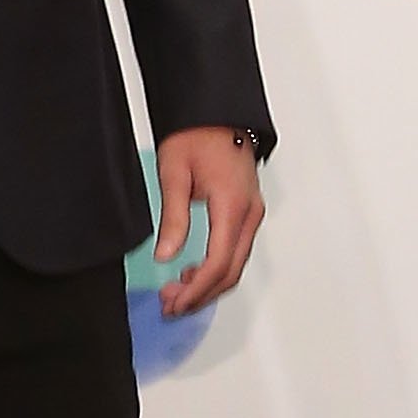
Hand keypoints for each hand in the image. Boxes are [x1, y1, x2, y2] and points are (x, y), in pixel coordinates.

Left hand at [154, 126, 263, 318]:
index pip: (218, 263)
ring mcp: (252, 213)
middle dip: (201, 295)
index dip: (196, 290)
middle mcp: (249, 214)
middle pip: (231, 272)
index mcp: (233, 206)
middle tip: (171, 305)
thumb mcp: (174, 173)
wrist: (215, 112)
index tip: (175, 302)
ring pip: (236, 265)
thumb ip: (172, 218)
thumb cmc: (196, 134)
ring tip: (177, 294)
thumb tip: (165, 256)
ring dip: (209, 285)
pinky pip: (236, 251)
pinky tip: (193, 273)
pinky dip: (217, 269)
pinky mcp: (248, 211)